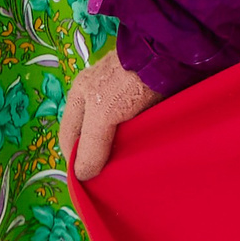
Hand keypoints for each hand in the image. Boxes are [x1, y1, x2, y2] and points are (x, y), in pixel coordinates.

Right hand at [59, 51, 159, 181]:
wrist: (170, 55)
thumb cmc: (128, 81)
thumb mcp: (102, 112)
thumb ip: (90, 144)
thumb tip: (81, 176)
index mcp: (80, 95)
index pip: (69, 139)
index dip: (75, 161)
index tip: (90, 185)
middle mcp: (96, 96)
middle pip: (90, 138)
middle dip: (98, 159)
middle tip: (112, 181)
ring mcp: (120, 98)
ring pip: (112, 136)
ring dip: (120, 153)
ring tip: (130, 171)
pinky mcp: (143, 101)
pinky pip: (134, 131)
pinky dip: (137, 145)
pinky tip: (145, 155)